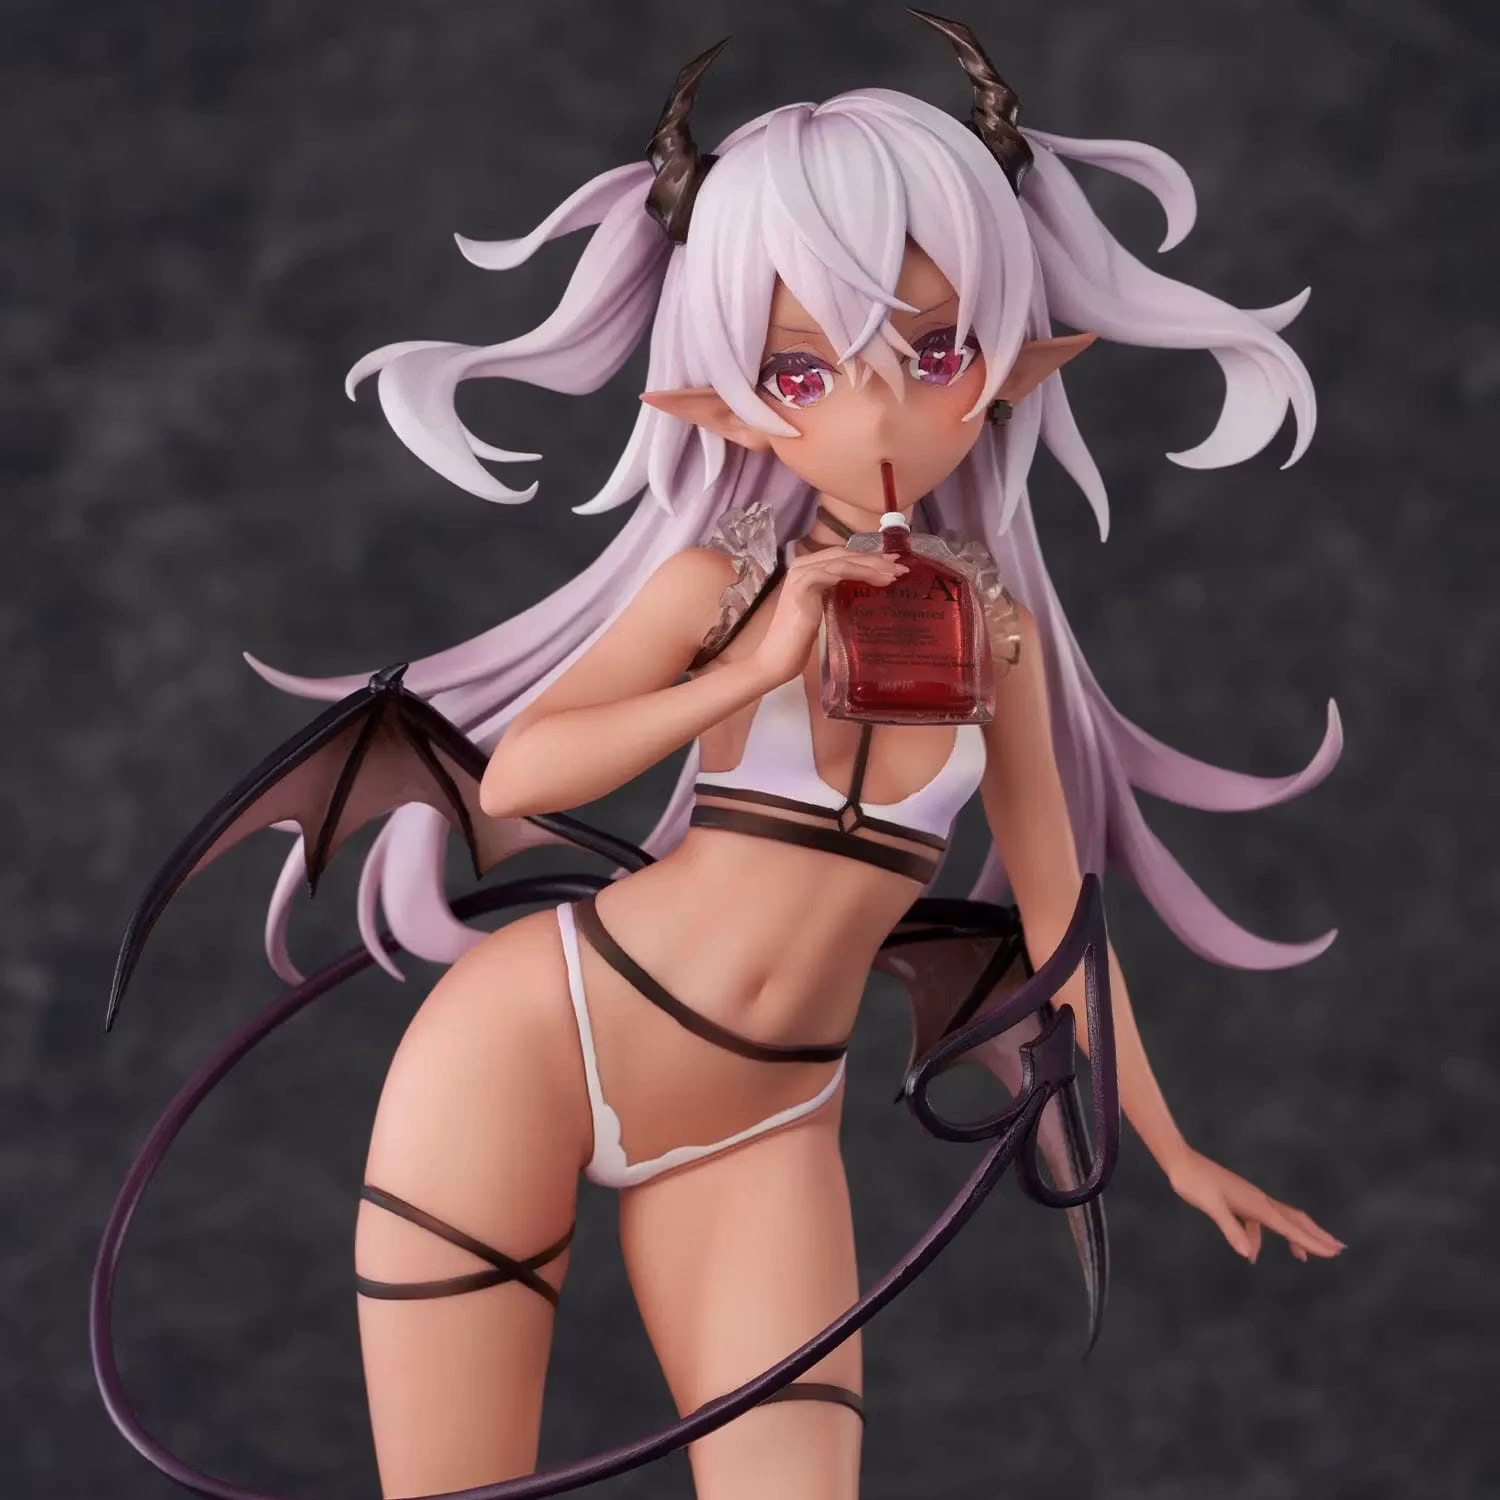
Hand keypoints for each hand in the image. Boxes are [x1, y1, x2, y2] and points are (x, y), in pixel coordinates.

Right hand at [749, 548, 907, 688]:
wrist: (776, 659)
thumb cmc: (799, 642)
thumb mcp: (824, 612)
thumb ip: (837, 596)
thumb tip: (866, 591)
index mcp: (808, 570)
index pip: (843, 557)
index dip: (869, 558)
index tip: (893, 565)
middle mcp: (803, 566)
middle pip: (845, 555)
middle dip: (875, 559)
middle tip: (901, 567)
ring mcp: (801, 574)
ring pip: (842, 561)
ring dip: (871, 566)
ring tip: (894, 575)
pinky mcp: (802, 586)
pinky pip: (834, 572)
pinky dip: (856, 573)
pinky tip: (876, 579)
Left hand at [1166, 1147, 1345, 1262]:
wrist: (1180, 1162)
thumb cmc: (1194, 1182)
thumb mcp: (1210, 1206)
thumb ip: (1230, 1228)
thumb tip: (1247, 1254)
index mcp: (1256, 1204)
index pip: (1290, 1227)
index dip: (1312, 1242)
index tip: (1334, 1252)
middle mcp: (1258, 1200)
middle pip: (1295, 1220)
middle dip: (1316, 1236)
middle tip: (1339, 1249)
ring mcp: (1250, 1199)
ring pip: (1280, 1221)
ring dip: (1294, 1237)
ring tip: (1304, 1257)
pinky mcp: (1239, 1200)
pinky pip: (1259, 1222)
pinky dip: (1261, 1238)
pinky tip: (1252, 1251)